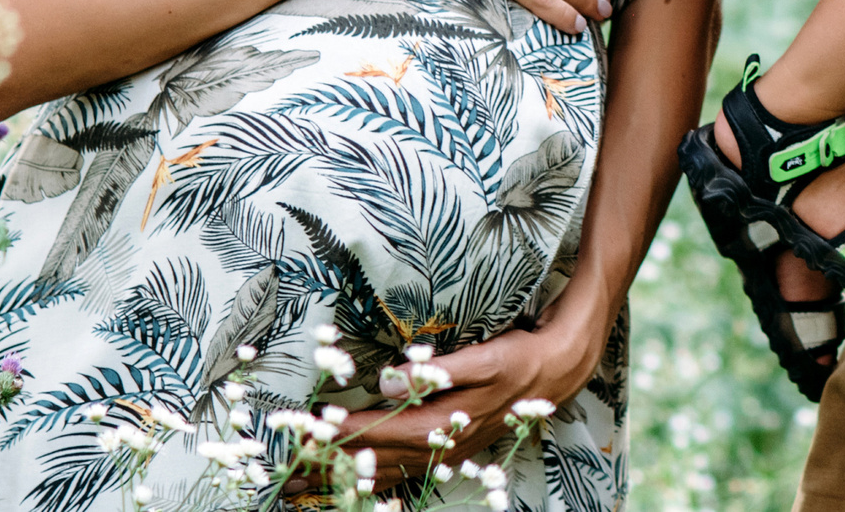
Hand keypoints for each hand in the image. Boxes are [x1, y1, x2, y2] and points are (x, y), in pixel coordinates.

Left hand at [332, 324, 596, 490]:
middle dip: (330, 466)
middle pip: (374, 461)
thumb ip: (436, 371)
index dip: (342, 431)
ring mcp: (444, 454)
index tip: (309, 429)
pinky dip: (374, 481)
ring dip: (344, 480)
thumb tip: (386, 379)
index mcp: (440, 424)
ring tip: (307, 486)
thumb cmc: (518, 358)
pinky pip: (403, 474)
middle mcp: (438, 447)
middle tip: (289, 474)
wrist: (556, 373)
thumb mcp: (483, 357)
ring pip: (385, 473)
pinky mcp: (449, 453)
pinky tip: (357, 484)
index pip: (379, 432)